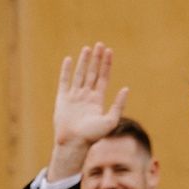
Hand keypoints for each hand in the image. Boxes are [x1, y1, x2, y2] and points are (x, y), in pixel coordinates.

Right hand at [46, 44, 128, 181]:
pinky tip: (69, 60)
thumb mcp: (110, 121)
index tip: (109, 51)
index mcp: (97, 100)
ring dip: (83, 61)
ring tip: (87, 48)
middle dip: (96, 59)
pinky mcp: (62, 99)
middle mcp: (86, 96)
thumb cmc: (92, 136)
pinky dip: (66, 71)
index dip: (106, 64)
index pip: (103, 78)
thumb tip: (126, 88)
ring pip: (79, 75)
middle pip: (92, 73)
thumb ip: (118, 105)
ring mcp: (74, 97)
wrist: (74, 143)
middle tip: (100, 45)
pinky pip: (64, 82)